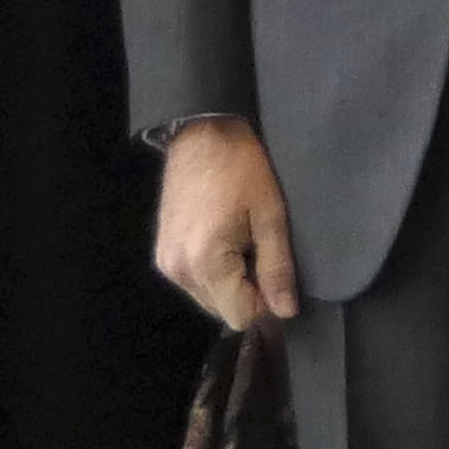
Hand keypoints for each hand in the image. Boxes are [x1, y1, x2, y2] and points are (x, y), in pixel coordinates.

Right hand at [153, 120, 299, 332]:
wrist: (201, 133)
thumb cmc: (241, 167)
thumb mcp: (270, 214)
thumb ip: (277, 267)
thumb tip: (286, 311)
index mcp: (206, 262)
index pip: (242, 315)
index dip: (267, 304)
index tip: (278, 276)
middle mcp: (179, 271)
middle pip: (224, 311)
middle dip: (248, 292)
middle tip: (260, 252)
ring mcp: (166, 263)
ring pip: (209, 299)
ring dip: (230, 284)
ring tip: (242, 243)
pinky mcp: (162, 253)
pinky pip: (194, 282)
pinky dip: (213, 273)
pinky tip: (223, 241)